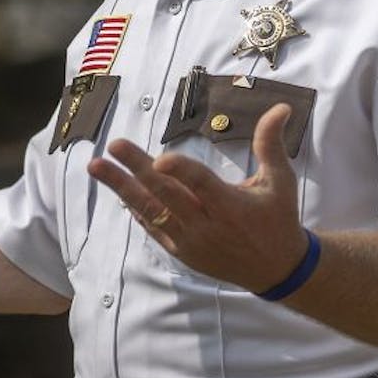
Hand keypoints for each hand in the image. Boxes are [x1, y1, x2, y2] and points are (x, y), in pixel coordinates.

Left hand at [88, 102, 308, 292]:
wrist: (276, 270)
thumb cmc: (278, 219)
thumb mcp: (281, 181)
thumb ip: (271, 143)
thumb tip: (281, 107)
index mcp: (231, 205)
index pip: (202, 184)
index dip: (181, 171)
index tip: (160, 158)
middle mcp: (207, 225)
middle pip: (166, 194)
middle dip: (136, 169)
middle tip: (113, 146)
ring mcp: (190, 241)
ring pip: (151, 211)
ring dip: (122, 188)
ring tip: (97, 167)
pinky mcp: (182, 251)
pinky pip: (153, 227)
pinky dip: (136, 208)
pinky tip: (119, 190)